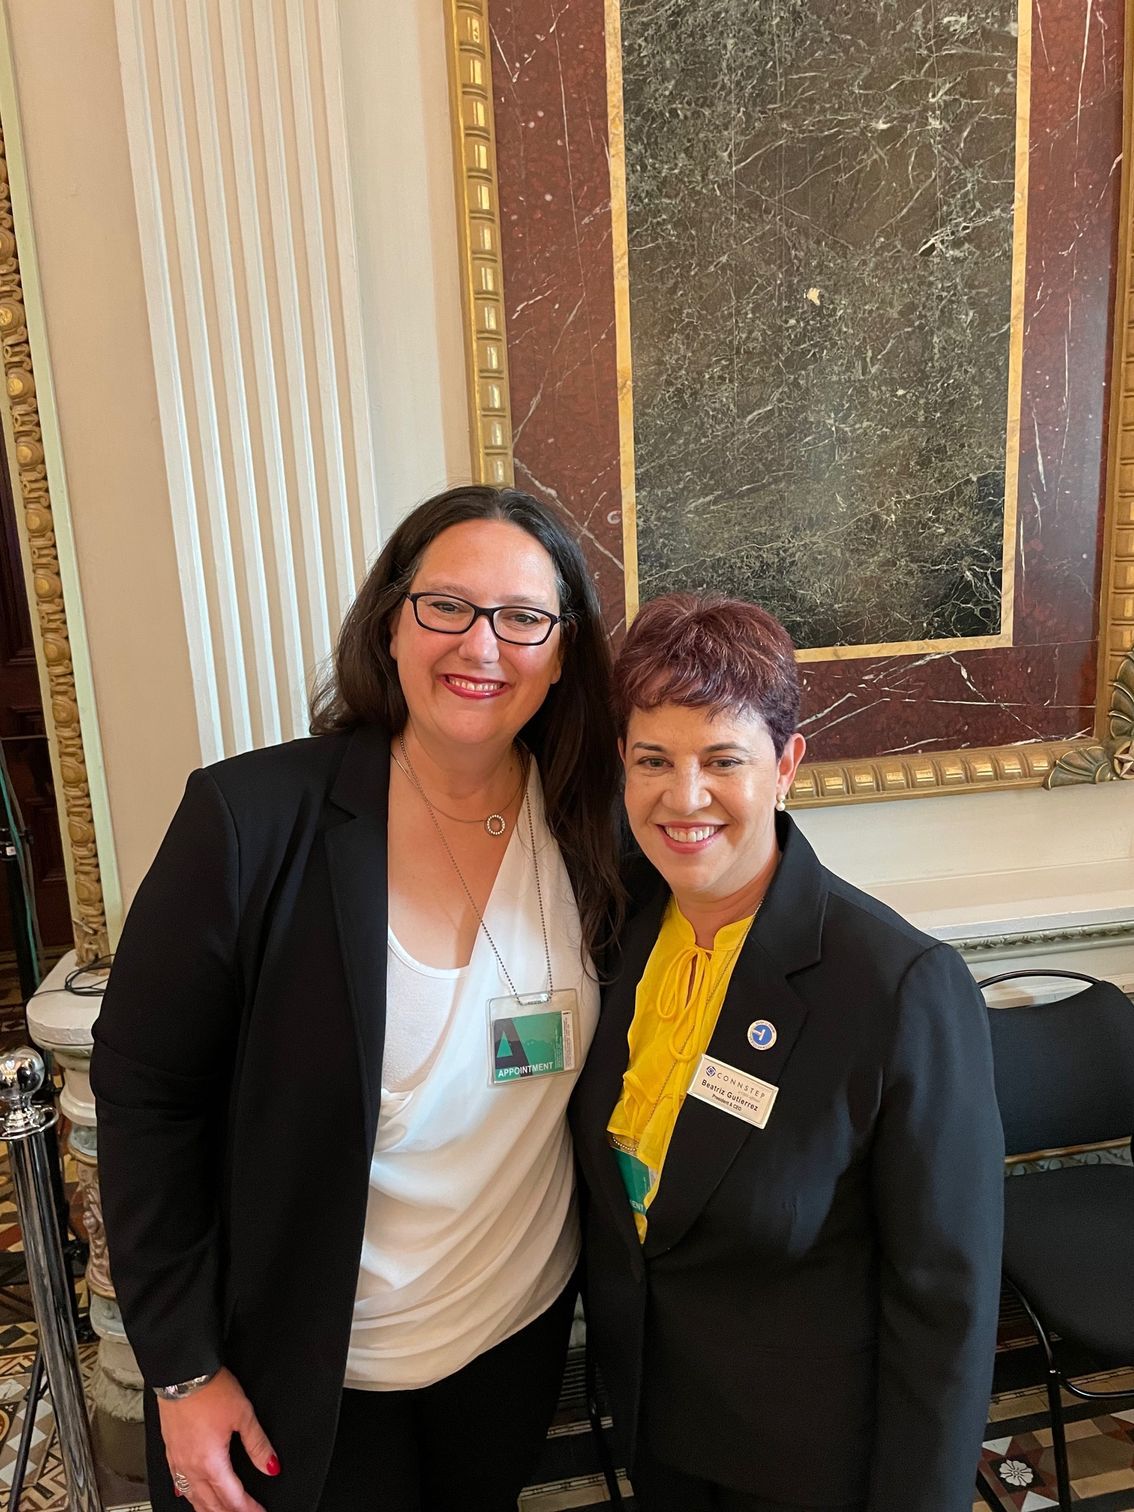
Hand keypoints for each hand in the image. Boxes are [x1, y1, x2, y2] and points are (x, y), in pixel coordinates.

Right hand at [158, 1368, 279, 1511]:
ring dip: (208, 1509)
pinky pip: (179, 1483)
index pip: (232, 1497)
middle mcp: (191, 1466)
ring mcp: (178, 1460)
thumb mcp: (243, 1414)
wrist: (182, 1372)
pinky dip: (189, 1495)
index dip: (248, 1509)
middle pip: (211, 1504)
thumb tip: (271, 1465)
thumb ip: (258, 1444)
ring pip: (193, 1498)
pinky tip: (191, 1495)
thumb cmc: (210, 1389)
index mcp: (211, 1462)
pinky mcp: (170, 1451)